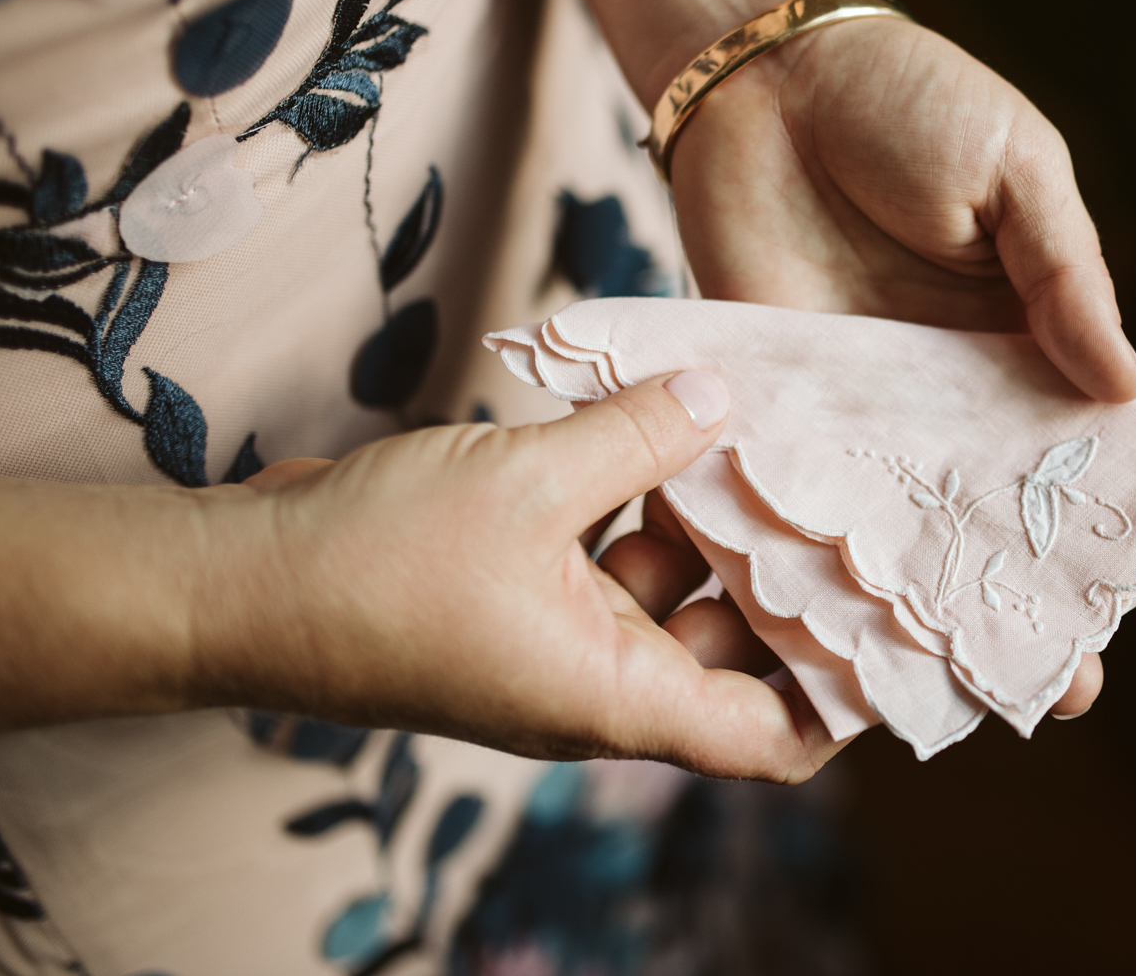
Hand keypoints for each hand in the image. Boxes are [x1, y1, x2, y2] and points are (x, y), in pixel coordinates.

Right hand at [190, 373, 843, 780]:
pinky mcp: (522, 599)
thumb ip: (638, 438)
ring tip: (765, 443)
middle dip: (788, 588)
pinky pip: (613, 565)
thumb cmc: (375, 563)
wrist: (239, 584)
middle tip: (846, 503)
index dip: (842, 701)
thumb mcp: (530, 483)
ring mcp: (558, 645)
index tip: (895, 633)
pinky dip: (646, 508)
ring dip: (715, 531)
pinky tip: (669, 431)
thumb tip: (722, 397)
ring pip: (674, 600)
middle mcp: (599, 687)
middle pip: (735, 661)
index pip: (770, 739)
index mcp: (617, 698)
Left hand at [666, 17, 1135, 711]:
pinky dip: (832, 570)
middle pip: (1014, 510)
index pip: (1101, 443)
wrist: (763, 74)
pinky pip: (816, 499)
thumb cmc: (907, 101)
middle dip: (1052, 595)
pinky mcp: (785, 405)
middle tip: (1082, 680)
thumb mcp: (1017, 171)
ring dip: (950, 611)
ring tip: (983, 691)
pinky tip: (858, 640)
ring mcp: (871, 406)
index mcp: (1033, 329)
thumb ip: (1067, 278)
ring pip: (922, 528)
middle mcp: (958, 385)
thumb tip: (1128, 388)